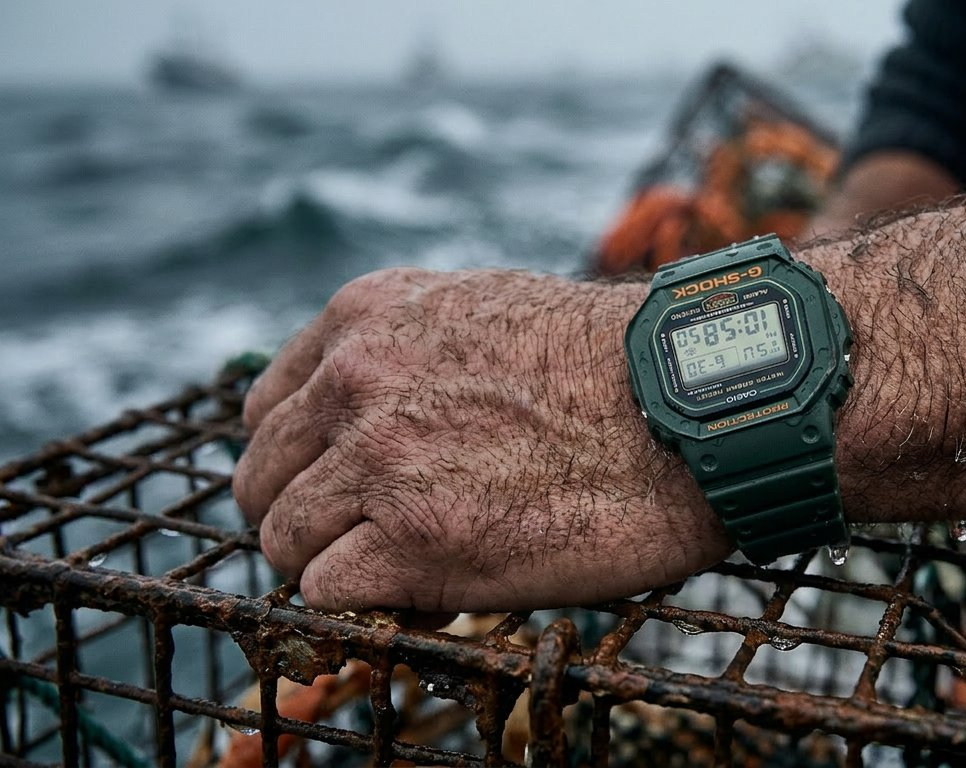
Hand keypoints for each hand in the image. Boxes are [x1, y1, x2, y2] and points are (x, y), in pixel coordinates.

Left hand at [232, 268, 731, 612]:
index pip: (268, 409)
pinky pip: (328, 593)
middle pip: (262, 478)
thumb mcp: (488, 310)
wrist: (686, 405)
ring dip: (332, 562)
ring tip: (399, 567)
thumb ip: (410, 349)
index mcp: (366, 317)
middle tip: (358, 540)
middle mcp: (353, 381)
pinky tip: (425, 586)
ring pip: (284, 540)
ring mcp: (376, 463)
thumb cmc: (613, 362)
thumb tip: (377, 408)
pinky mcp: (409, 544)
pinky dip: (367, 602)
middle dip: (303, 515)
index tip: (332, 486)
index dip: (299, 459)